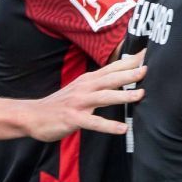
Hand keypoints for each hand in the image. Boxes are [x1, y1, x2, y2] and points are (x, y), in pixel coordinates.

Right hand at [25, 52, 145, 140]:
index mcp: (89, 80)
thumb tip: (123, 78)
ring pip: (104, 97)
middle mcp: (85, 88)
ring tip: (140, 95)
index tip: (148, 53)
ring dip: (123, 95)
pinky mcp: (73, 118)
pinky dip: (108, 125)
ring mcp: (79, 103)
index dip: (130, 60)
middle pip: (110, 78)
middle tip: (148, 69)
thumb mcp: (81, 88)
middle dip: (129, 73)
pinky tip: (122, 129)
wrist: (33, 115)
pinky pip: (93, 122)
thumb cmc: (62, 103)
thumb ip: (100, 83)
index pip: (113, 67)